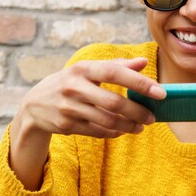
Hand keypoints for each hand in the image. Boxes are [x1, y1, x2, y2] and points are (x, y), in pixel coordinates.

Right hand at [9, 57, 165, 189]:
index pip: (114, 73)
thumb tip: (143, 62)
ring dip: (128, 126)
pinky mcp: (66, 125)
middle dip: (137, 112)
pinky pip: (98, 132)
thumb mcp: (87, 70)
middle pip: (113, 102)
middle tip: (151, 117)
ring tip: (141, 126)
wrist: (34, 104)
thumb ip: (116, 66)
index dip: (139, 82)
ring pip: (107, 121)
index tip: (160, 93)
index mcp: (82, 69)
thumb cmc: (70, 83)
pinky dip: (114, 133)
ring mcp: (69, 108)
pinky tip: (124, 130)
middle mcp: (74, 87)